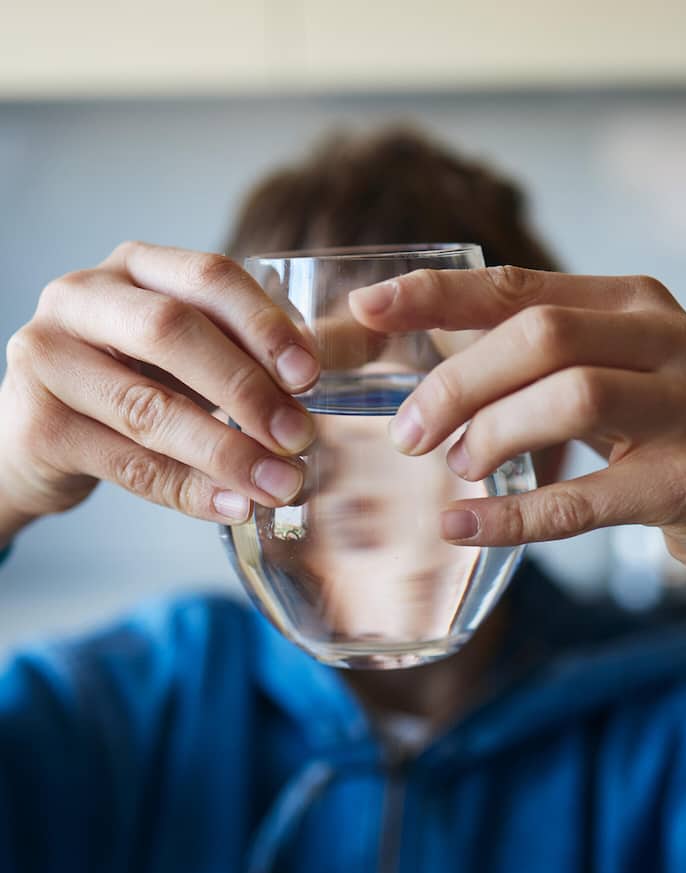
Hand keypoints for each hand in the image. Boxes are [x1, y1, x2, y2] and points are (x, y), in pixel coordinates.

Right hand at [0, 242, 319, 546]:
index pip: (208, 276)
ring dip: (225, 451)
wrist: (41, 435)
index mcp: (135, 268)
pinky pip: (127, 464)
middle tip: (299, 436)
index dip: (264, 324)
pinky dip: (188, 490)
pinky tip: (233, 505)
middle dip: (246, 388)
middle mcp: (82, 298)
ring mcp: (49, 359)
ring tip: (280, 482)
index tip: (311, 376)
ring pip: (147, 408)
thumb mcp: (190, 354)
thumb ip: (257, 349)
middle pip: (172, 333)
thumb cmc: (135, 382)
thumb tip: (361, 347)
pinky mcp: (38, 426)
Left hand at [350, 266, 685, 583]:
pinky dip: (510, 516)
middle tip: (409, 433)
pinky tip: (461, 526)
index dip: (435, 296)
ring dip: (492, 434)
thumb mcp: (603, 363)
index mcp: (632, 303)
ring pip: (571, 398)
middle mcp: (667, 341)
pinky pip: (582, 501)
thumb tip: (424, 336)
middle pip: (542, 337)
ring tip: (459, 465)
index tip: (366, 309)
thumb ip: (529, 349)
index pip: (518, 286)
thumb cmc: (659, 420)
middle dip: (458, 383)